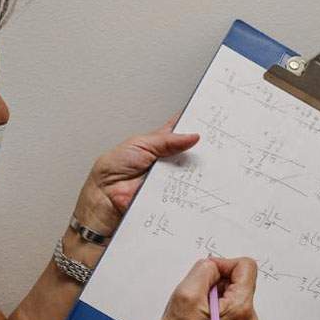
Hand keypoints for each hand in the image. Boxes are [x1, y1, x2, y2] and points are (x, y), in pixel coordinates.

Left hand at [73, 118, 198, 234]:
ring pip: (191, 174)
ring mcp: (169, 180)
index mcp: (158, 145)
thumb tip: (193, 136)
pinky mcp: (169, 196)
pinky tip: (198, 185)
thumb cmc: (113, 168)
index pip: (180, 133)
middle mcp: (166, 162)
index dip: (193, 127)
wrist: (105, 196)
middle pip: (190, 154)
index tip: (210, 122)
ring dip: (198, 170)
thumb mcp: (141, 144)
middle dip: (202, 150)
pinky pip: (185, 193)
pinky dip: (191, 190)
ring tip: (207, 163)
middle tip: (214, 146)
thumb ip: (167, 140)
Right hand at [145, 257, 258, 319]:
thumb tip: (215, 264)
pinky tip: (201, 315)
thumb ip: (205, 268)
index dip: (224, 264)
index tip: (208, 273)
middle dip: (218, 280)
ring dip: (215, 292)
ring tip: (198, 308)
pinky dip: (216, 304)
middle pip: (241, 280)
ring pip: (234, 292)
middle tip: (198, 295)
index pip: (246, 266)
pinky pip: (230, 305)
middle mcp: (248, 318)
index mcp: (241, 308)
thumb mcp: (187, 291)